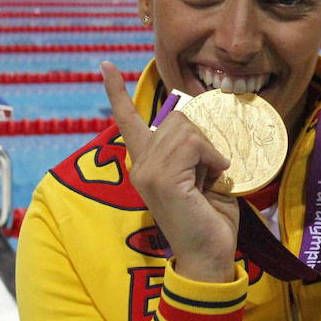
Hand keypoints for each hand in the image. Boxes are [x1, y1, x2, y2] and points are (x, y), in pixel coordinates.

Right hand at [101, 62, 240, 281]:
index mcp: (145, 163)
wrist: (210, 255)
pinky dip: (211, 156)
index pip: (127, 120)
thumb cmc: (209, 217)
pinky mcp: (162, 179)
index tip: (105, 66)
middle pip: (176, 118)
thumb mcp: (200, 174)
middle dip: (202, 139)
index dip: (116, 91)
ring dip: (209, 150)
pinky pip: (192, 143)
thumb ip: (191, 149)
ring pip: (185, 128)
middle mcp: (140, 165)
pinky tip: (214, 177)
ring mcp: (147, 172)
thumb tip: (196, 125)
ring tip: (208, 179)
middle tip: (208, 172)